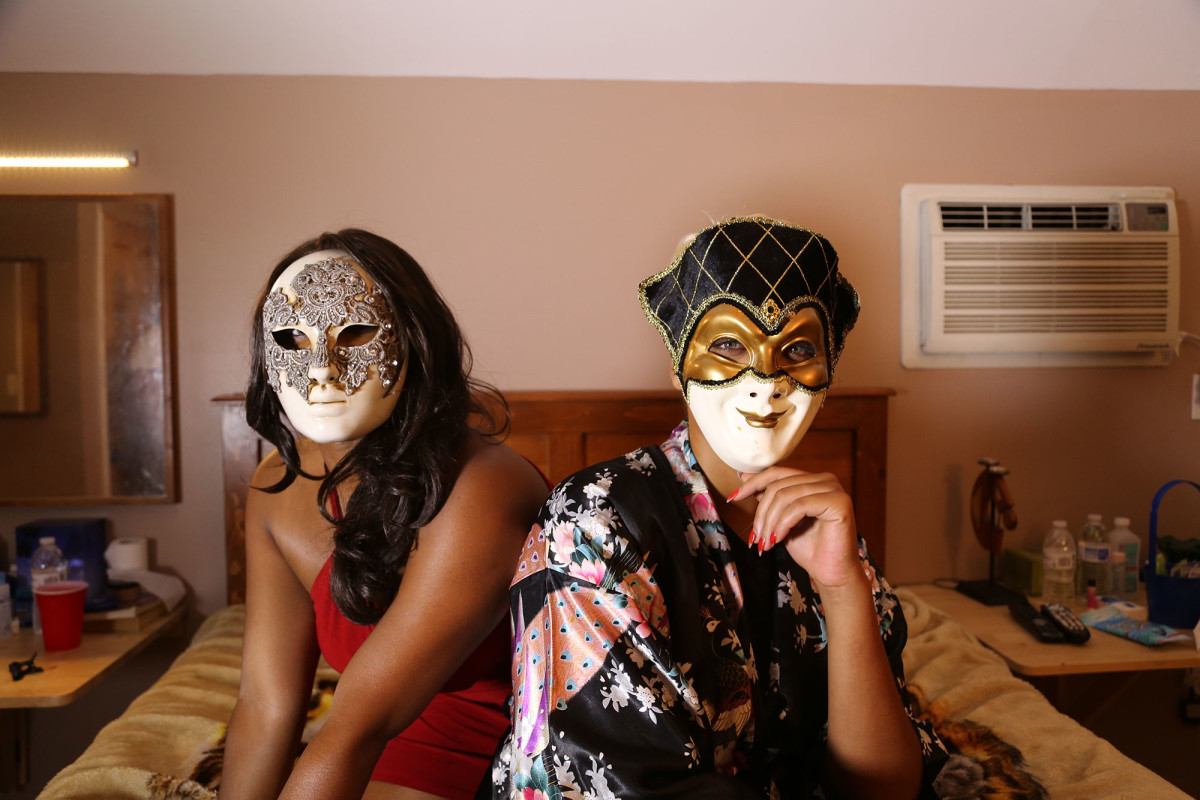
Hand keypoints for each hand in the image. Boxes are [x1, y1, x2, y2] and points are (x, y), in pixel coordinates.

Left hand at [731, 467, 861, 589]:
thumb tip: (744, 477)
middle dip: (761, 513)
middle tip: (756, 537)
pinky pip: (800, 506)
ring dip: (770, 521)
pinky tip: (778, 539)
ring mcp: (834, 489)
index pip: (777, 473)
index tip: (734, 497)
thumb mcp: (781, 519)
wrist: (830, 573)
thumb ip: (769, 498)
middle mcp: (826, 479)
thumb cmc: (809, 548)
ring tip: (766, 542)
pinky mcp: (839, 502)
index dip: (753, 483)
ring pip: (786, 496)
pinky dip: (783, 524)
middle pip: (778, 485)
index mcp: (813, 479)